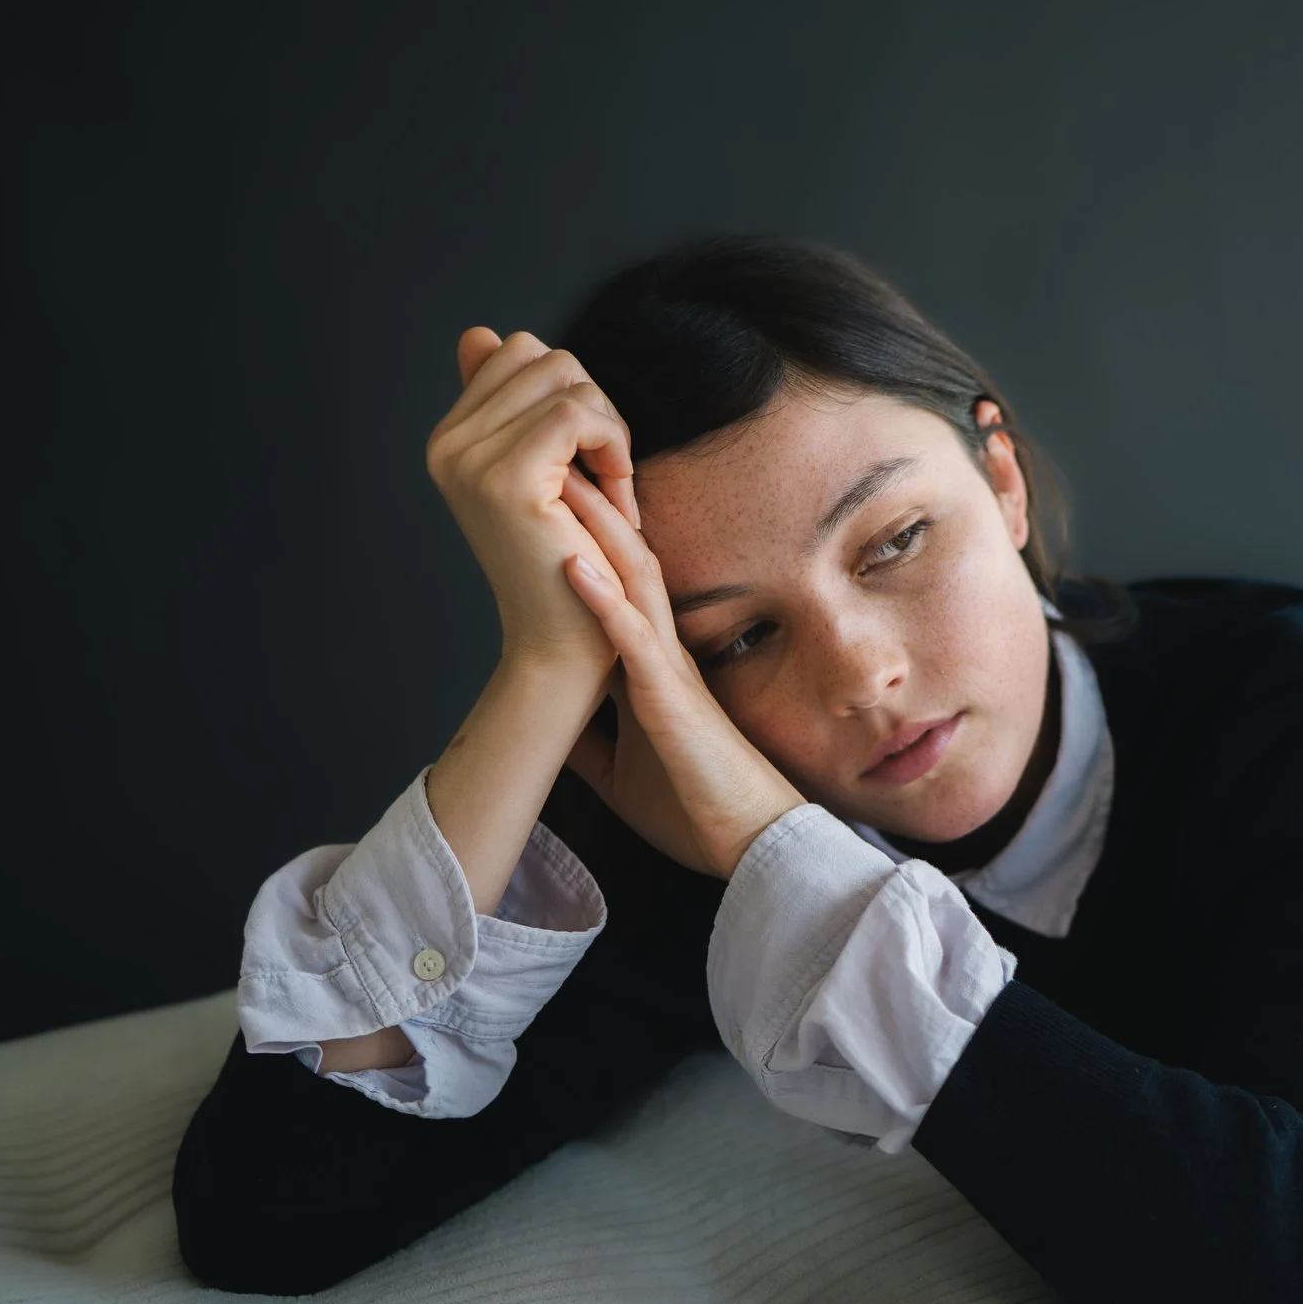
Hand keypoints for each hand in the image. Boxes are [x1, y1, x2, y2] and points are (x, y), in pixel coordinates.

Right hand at [424, 328, 639, 672]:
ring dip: (610, 431)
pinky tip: (618, 497)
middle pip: (545, 355)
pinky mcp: (506, 480)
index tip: (586, 459)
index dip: (571, 395)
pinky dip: (613, 447)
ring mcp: (469, 460)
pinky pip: (576, 413)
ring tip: (613, 492)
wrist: (562, 645)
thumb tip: (478, 334)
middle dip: (595, 408)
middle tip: (608, 476)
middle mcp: (447, 445)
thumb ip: (512, 406)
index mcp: (450, 439)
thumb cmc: (568, 566)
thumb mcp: (542, 473)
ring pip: (566, 378)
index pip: (517, 351)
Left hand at [553, 471, 806, 879]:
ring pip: (635, 583)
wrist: (750, 845)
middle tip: (557, 458)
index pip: (619, 590)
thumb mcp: (623, 773)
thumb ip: (595, 743)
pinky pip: (635, 642)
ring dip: (597, 532)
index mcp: (654, 669)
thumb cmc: (698, 809)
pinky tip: (572, 566)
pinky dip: (602, 602)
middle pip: (629, 563)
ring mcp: (671, 673)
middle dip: (594, 509)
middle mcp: (666, 656)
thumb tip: (555, 731)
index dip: (589, 542)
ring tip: (561, 481)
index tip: (552, 499)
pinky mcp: (673, 701)